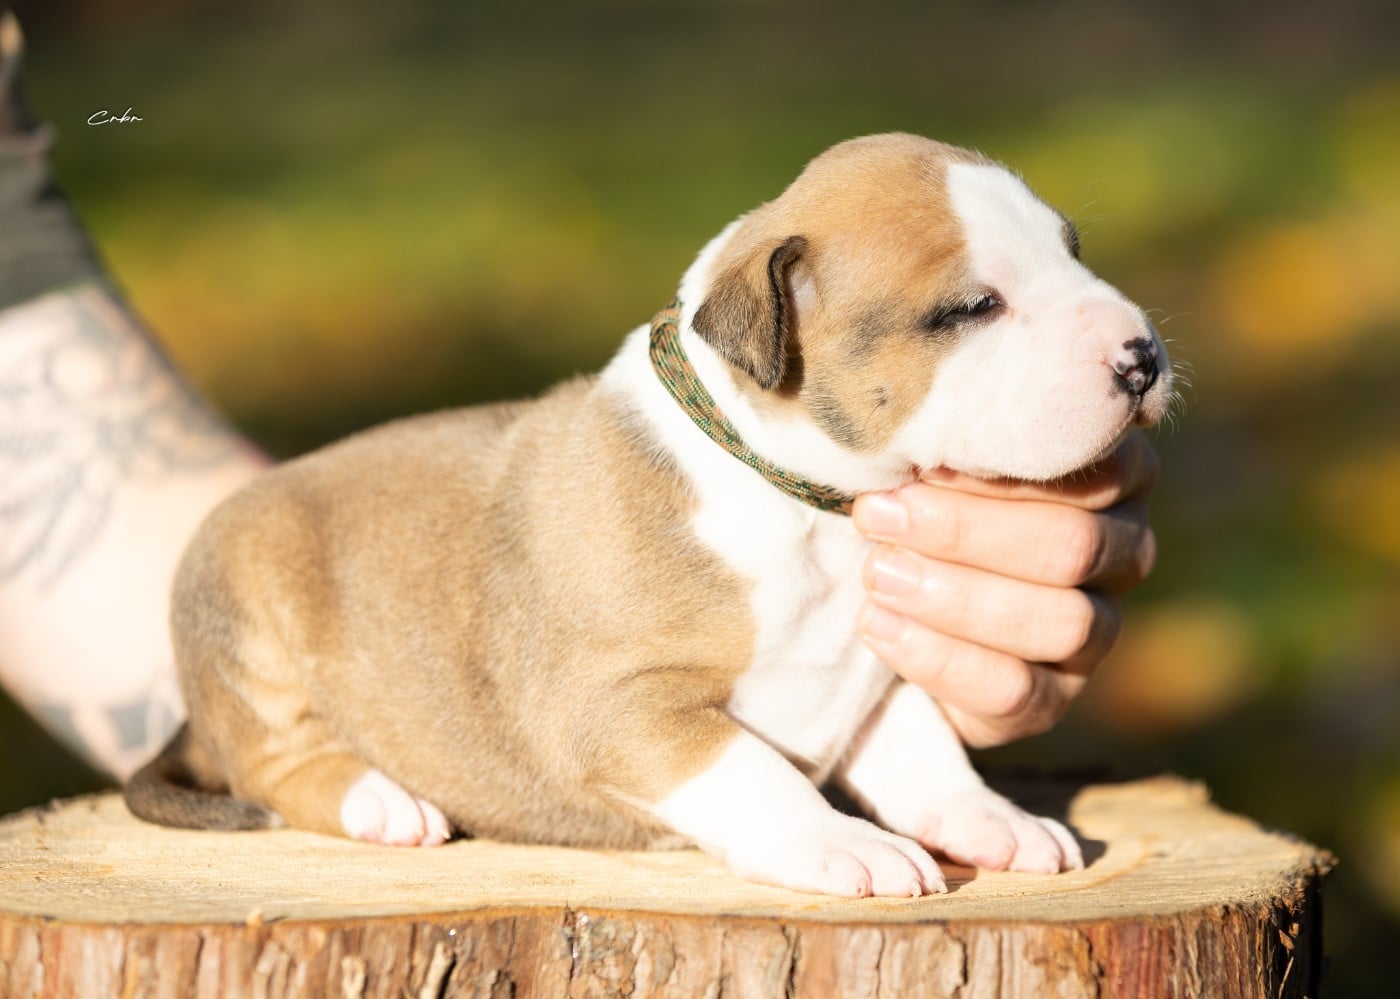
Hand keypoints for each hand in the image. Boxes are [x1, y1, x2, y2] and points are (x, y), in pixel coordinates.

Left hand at [853, 432, 1158, 747]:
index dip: (1002, 467)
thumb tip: (925, 407)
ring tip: (877, 574)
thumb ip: (952, 423)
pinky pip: (1017, 692)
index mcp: (1113, 471)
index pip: (1091, 466)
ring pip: (1059, 622)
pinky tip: (879, 625)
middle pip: (1072, 546)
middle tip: (877, 515)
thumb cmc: (917, 494)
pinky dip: (939, 658)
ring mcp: (1098, 630)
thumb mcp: (932, 449)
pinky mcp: (1054, 699)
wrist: (891, 596)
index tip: (921, 459)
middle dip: (964, 531)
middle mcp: (1124, 550)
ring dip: (954, 597)